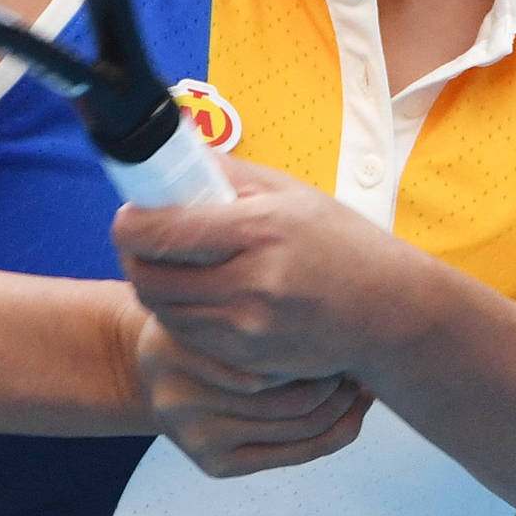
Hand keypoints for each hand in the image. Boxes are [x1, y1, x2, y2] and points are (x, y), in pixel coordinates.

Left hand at [111, 157, 414, 383]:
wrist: (386, 311)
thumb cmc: (339, 243)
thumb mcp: (289, 193)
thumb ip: (227, 174)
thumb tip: (174, 155)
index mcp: (258, 230)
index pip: (161, 232)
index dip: (129, 224)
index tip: (129, 215)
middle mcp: (251, 283)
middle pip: (149, 279)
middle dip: (133, 258)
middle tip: (141, 242)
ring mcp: (249, 329)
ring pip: (163, 312)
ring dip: (154, 288)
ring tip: (173, 267)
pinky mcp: (249, 360)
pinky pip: (189, 339)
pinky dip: (182, 317)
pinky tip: (200, 298)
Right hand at [132, 314, 371, 476]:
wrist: (152, 373)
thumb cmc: (200, 322)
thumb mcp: (209, 296)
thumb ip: (246, 297)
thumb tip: (338, 304)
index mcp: (175, 346)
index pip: (268, 352)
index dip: (318, 341)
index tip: (347, 323)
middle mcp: (178, 397)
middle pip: (290, 396)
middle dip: (337, 379)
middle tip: (362, 356)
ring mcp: (194, 436)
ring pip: (299, 426)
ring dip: (343, 406)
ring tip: (362, 379)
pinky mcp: (213, 465)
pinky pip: (293, 453)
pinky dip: (334, 433)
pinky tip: (354, 411)